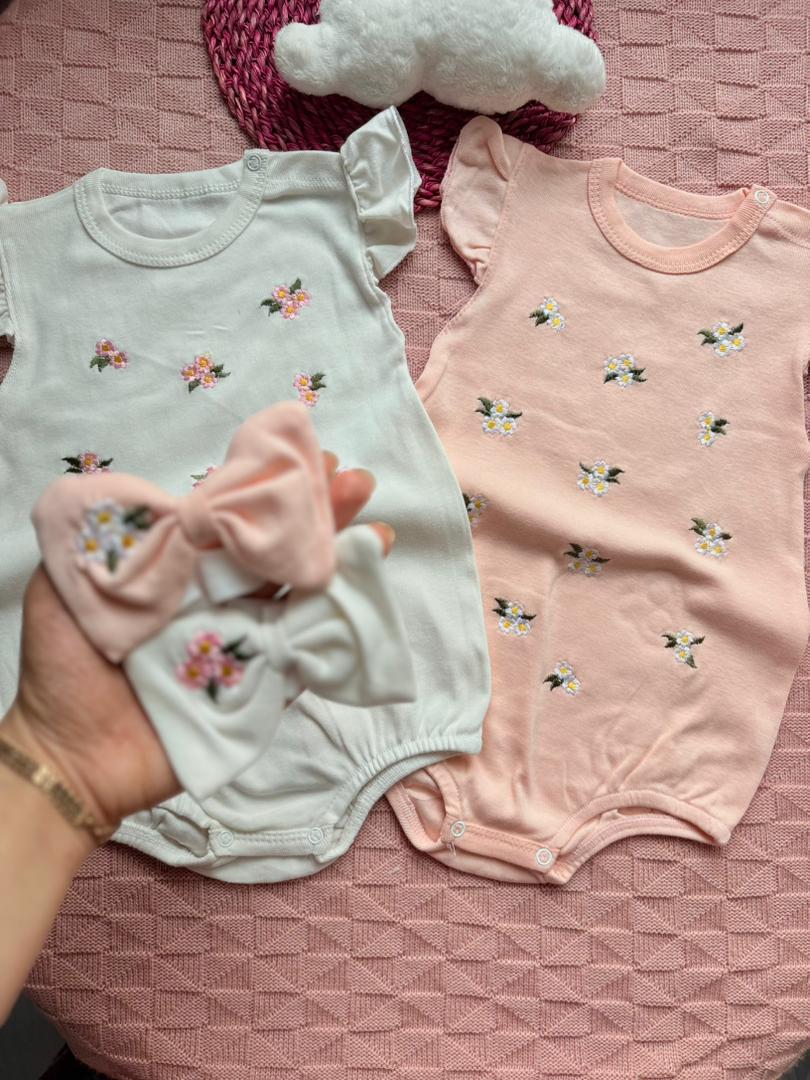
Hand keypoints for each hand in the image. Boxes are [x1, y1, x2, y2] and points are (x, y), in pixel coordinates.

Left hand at [2, 457, 392, 831]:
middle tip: (358, 483)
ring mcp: (242, 644)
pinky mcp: (258, 690)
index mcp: (179, 570)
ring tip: (378, 533)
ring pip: (301, 595)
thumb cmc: (64, 668)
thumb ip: (105, 536)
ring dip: (343, 562)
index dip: (270, 488)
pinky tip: (365, 600)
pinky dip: (338, 632)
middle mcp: (218, 600)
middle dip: (322, 514)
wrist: (71, 755)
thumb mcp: (65, 585)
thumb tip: (168, 496)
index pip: (234, 518)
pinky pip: (304, 658)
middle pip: (278, 550)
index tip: (305, 458)